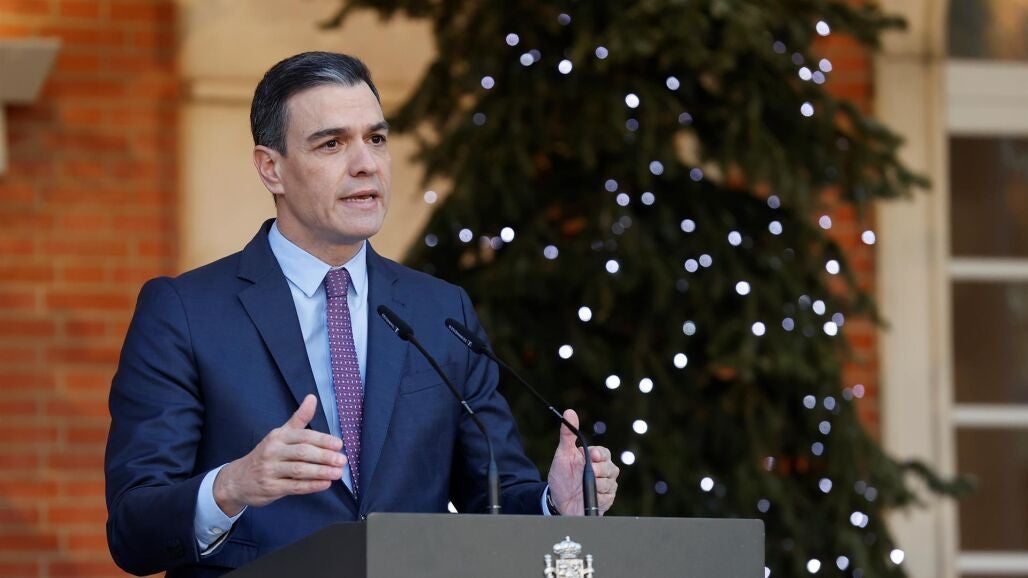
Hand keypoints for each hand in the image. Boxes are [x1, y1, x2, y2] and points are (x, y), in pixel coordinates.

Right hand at [213, 394, 344, 515]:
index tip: (339, 444)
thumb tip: (312, 397)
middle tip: (342, 460)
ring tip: (338, 473)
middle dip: (325, 456)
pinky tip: (325, 484)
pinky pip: (294, 487)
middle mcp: (272, 452)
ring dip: (321, 472)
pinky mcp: (270, 488)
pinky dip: (311, 485)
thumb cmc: (266, 455)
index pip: (303, 436)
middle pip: (303, 453)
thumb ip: (299, 418)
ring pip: (299, 470)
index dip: (323, 440)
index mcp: (278, 437)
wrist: (238, 479)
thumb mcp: (280, 434)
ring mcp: (270, 471)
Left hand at [546, 409, 618, 515]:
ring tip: (582, 486)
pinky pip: (608, 497)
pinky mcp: (606, 500)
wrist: (558, 500)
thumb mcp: (563, 454)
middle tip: (588, 472)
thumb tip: (569, 412)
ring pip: (610, 483)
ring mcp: (606, 486)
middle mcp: (603, 471)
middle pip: (611, 468)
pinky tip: (588, 496)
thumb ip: (567, 434)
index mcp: (595, 459)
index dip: (600, 454)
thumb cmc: (562, 476)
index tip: (592, 455)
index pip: (604, 453)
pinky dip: (597, 496)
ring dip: (596, 484)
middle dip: (599, 470)